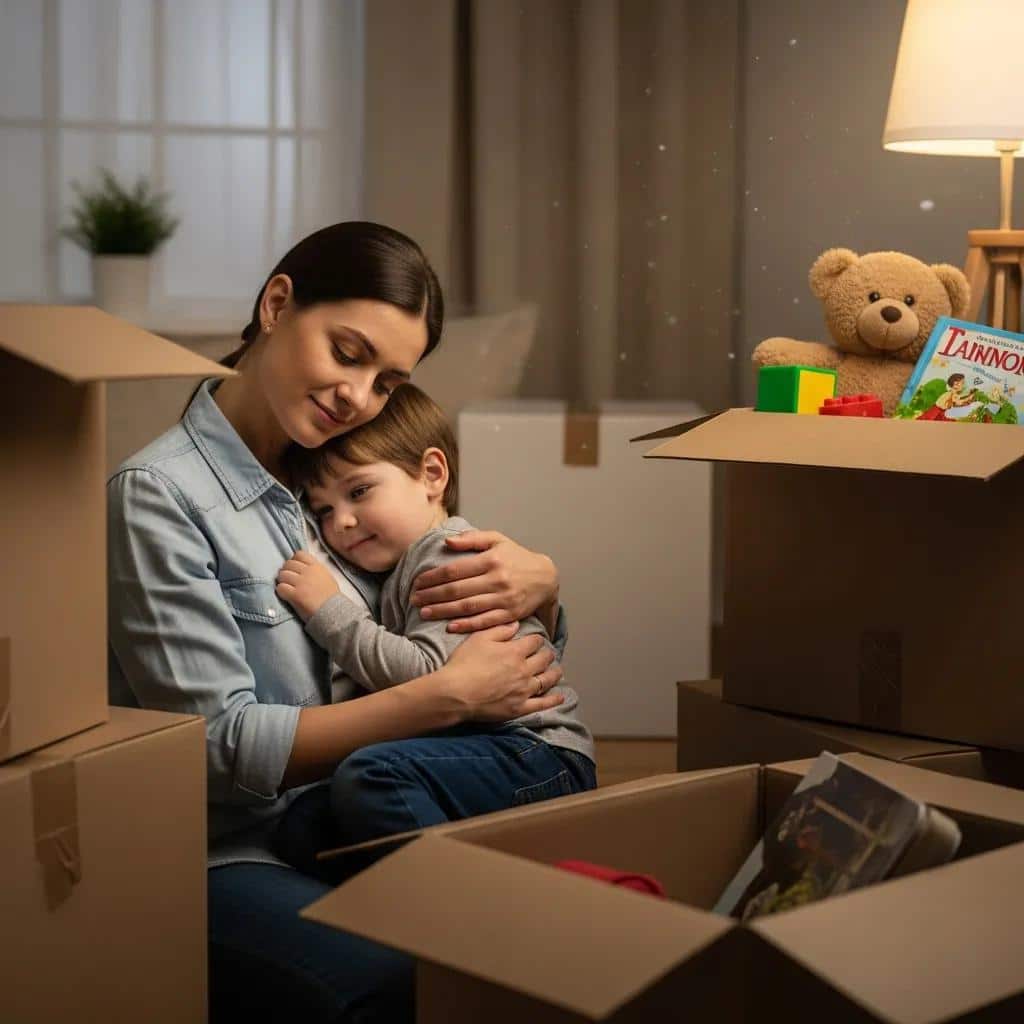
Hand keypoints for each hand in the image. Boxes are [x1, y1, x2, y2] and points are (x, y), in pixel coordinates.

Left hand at [275, 550, 338, 621]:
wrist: (333, 612)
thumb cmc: (331, 597)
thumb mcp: (326, 577)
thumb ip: (315, 570)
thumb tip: (302, 567)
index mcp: (317, 566)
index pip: (299, 554)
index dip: (294, 561)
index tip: (295, 569)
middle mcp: (308, 572)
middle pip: (288, 564)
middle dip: (286, 572)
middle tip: (289, 581)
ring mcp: (301, 583)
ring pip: (282, 575)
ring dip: (283, 582)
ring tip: (288, 589)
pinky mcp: (295, 594)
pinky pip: (280, 588)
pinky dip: (281, 592)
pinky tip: (286, 596)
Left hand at [410, 530, 558, 632]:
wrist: (546, 577)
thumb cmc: (517, 557)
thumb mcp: (498, 540)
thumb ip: (472, 539)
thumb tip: (447, 541)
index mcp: (491, 560)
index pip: (454, 570)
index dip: (433, 577)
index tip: (417, 582)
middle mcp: (497, 580)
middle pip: (457, 590)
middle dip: (432, 595)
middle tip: (413, 599)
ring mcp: (504, 599)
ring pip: (467, 607)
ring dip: (443, 611)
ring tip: (424, 613)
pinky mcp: (510, 614)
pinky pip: (484, 621)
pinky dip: (466, 625)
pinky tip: (449, 626)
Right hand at [439, 622, 563, 721]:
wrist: (455, 693)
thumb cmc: (464, 664)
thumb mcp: (479, 639)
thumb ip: (500, 630)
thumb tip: (516, 624)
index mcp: (515, 651)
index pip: (535, 641)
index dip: (536, 639)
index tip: (535, 640)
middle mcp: (524, 670)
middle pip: (544, 659)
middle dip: (547, 654)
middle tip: (547, 654)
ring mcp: (524, 690)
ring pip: (547, 680)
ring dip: (554, 674)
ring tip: (556, 671)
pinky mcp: (520, 708)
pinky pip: (542, 704)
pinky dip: (553, 700)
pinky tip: (559, 697)